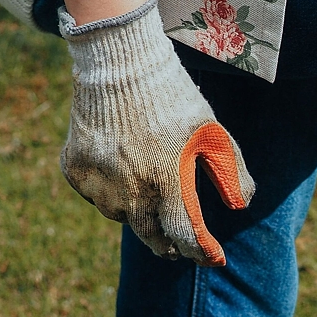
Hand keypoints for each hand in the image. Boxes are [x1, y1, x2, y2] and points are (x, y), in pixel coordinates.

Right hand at [59, 0, 253, 265]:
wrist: (118, 58)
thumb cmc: (173, 98)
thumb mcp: (213, 132)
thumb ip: (231, 172)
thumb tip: (241, 206)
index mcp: (167, 181)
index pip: (184, 235)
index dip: (201, 252)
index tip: (214, 258)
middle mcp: (131, 188)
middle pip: (151, 237)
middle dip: (168, 246)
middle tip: (175, 247)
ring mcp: (99, 180)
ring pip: (122, 217)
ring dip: (138, 214)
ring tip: (147, 197)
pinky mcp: (75, 168)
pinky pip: (95, 196)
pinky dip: (109, 193)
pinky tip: (119, 175)